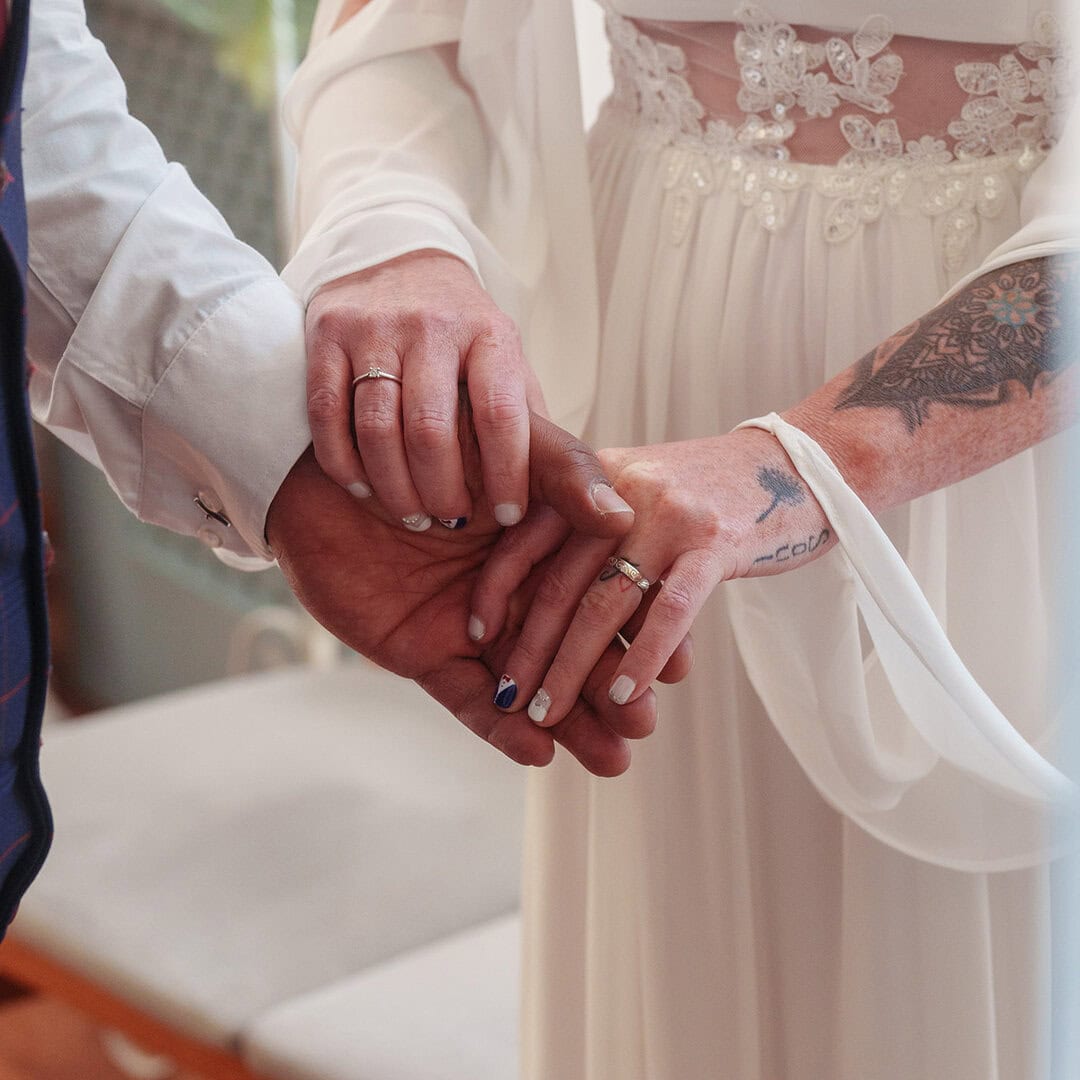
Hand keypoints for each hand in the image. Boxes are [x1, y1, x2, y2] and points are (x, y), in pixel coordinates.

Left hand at [267, 410, 650, 776]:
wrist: (321, 470)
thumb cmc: (422, 441)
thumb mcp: (507, 444)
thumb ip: (564, 475)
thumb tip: (626, 514)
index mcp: (543, 548)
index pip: (600, 601)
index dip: (638, 635)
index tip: (676, 672)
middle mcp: (512, 594)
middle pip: (572, 653)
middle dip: (610, 693)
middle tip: (646, 728)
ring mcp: (469, 629)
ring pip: (529, 685)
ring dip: (570, 724)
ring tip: (614, 760)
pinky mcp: (424, 656)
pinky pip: (467, 698)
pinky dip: (500, 727)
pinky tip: (537, 751)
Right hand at [305, 250, 545, 531]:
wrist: (398, 259)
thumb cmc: (464, 338)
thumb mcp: (509, 366)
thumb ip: (537, 426)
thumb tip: (595, 502)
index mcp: (489, 334)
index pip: (500, 414)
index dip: (506, 474)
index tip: (510, 515)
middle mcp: (432, 325)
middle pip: (431, 429)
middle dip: (443, 491)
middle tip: (452, 520)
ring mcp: (375, 327)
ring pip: (377, 428)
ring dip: (395, 488)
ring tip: (413, 516)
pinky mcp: (327, 333)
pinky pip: (328, 415)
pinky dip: (345, 464)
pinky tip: (364, 489)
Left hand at [471, 427, 834, 726]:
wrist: (798, 464)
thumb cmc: (710, 492)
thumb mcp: (639, 492)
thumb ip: (593, 525)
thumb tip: (546, 598)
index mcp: (595, 478)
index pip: (527, 537)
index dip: (497, 589)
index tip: (475, 635)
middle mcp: (622, 491)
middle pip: (560, 581)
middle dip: (527, 648)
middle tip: (508, 699)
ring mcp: (668, 515)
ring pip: (604, 603)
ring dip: (571, 668)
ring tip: (546, 714)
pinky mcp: (716, 543)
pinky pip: (668, 610)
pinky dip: (641, 659)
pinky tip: (622, 697)